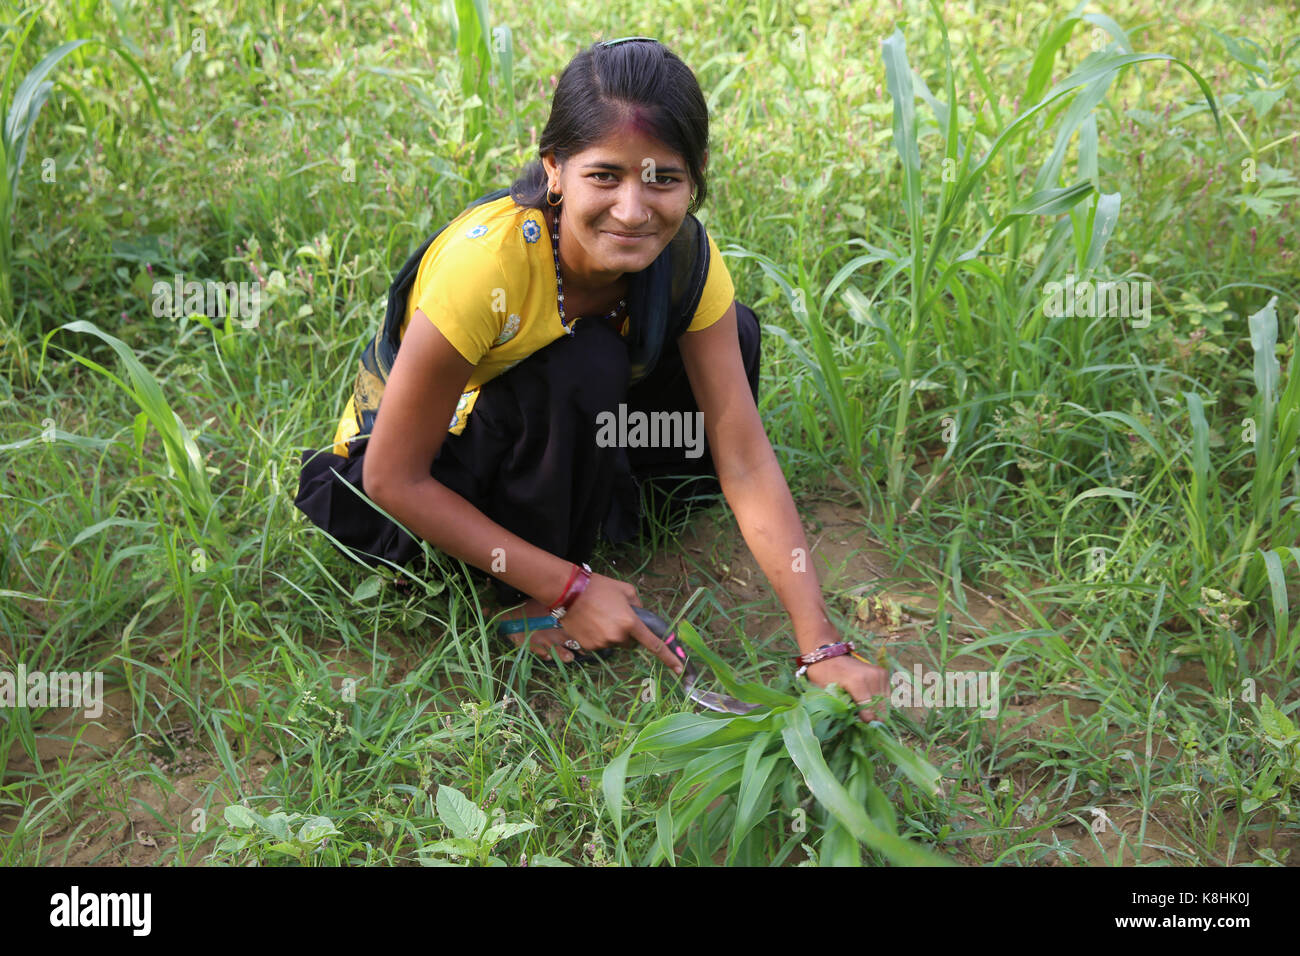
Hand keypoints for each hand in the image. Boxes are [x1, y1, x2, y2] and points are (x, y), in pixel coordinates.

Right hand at [553, 573, 685, 674]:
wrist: (568, 592)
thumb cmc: (599, 587)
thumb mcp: (626, 590)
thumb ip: (638, 604)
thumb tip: (640, 615)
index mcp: (631, 622)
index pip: (654, 644)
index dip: (669, 658)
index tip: (679, 669)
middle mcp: (618, 636)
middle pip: (630, 643)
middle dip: (628, 634)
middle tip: (616, 617)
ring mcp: (602, 643)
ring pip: (614, 644)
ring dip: (611, 634)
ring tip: (599, 617)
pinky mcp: (589, 647)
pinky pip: (600, 645)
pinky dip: (598, 637)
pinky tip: (590, 623)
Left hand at [804, 655, 888, 721]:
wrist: (828, 655)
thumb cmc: (823, 675)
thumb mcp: (826, 694)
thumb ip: (839, 711)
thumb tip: (844, 733)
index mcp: (857, 682)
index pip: (870, 711)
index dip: (865, 722)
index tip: (859, 725)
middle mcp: (872, 676)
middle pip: (881, 708)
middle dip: (873, 718)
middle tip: (863, 721)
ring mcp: (879, 673)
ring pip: (886, 703)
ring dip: (878, 710)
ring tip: (865, 710)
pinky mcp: (883, 673)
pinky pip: (887, 695)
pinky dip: (880, 701)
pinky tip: (869, 701)